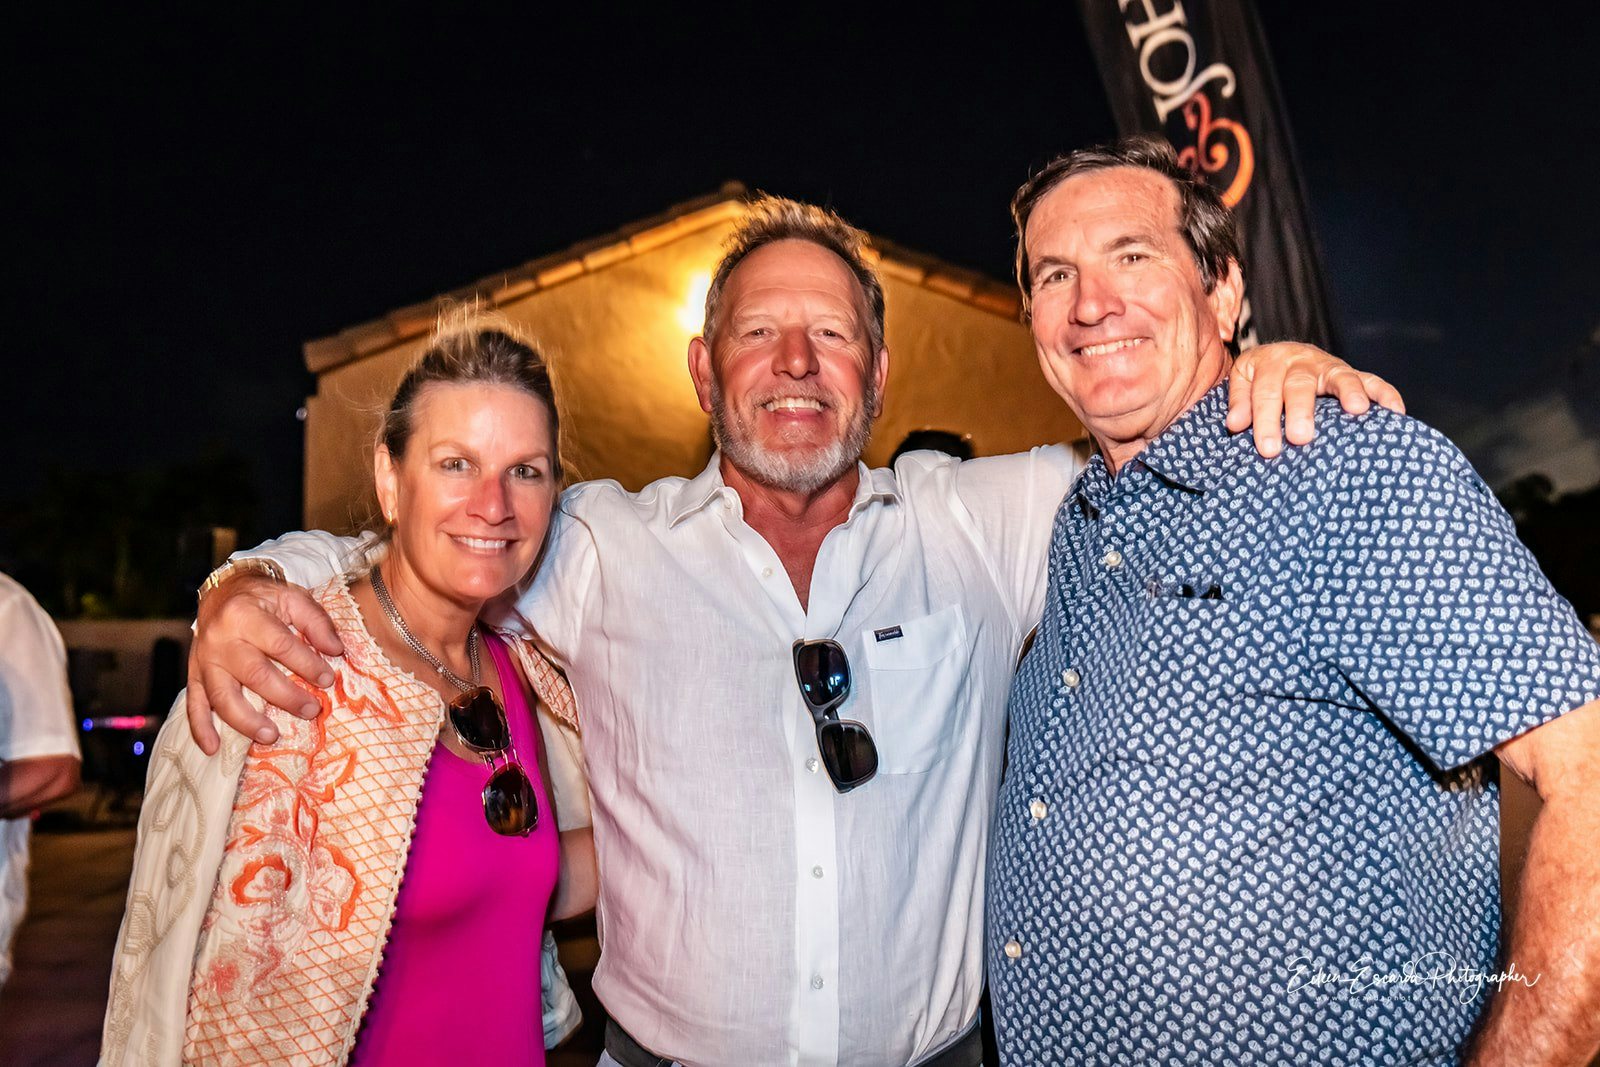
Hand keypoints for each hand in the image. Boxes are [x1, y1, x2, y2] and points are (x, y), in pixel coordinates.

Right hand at [185, 574, 344, 754]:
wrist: (222, 592)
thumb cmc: (264, 598)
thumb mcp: (293, 598)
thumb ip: (317, 622)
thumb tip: (336, 650)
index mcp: (246, 614)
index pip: (280, 644)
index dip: (306, 664)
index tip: (327, 680)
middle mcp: (221, 638)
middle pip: (253, 674)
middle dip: (285, 697)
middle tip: (311, 711)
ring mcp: (204, 659)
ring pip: (222, 695)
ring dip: (246, 720)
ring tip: (271, 736)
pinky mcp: (194, 673)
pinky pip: (194, 703)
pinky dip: (200, 728)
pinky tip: (213, 747)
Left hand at [1226, 343, 1404, 456]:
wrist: (1279, 355)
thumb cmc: (1259, 377)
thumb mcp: (1242, 381)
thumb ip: (1239, 401)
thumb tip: (1236, 424)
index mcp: (1269, 362)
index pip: (1265, 392)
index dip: (1264, 419)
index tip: (1268, 448)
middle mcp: (1300, 361)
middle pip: (1299, 386)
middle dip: (1300, 412)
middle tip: (1301, 437)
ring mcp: (1328, 366)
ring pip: (1339, 376)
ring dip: (1349, 392)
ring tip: (1356, 410)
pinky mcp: (1349, 373)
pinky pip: (1371, 380)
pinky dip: (1384, 393)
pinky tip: (1395, 410)